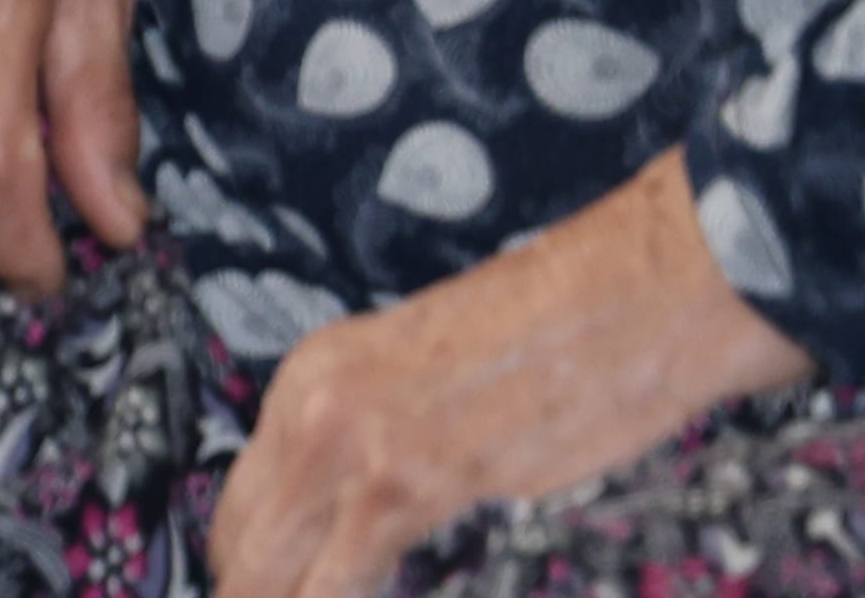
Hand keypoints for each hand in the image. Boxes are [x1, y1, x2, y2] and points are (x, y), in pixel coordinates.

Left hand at [204, 153, 810, 597]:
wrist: (621, 296)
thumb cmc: (548, 334)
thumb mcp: (424, 378)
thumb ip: (379, 441)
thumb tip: (357, 509)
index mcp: (313, 373)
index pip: (242, 499)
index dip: (243, 562)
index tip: (253, 590)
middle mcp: (316, 405)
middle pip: (246, 543)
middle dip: (250, 592)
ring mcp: (359, 445)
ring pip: (275, 569)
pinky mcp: (412, 482)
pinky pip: (342, 579)